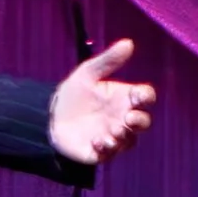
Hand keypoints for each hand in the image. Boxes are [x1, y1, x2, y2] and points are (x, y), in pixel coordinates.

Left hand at [48, 37, 155, 164]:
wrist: (51, 115)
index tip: (138, 94)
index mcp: (125, 98)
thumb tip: (128, 42)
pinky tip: (97, 141)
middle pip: (143, 122)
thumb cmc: (75, 93)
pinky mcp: (100, 151)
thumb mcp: (88, 73)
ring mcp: (113, 135)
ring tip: (113, 132)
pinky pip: (109, 154)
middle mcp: (123, 118)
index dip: (146, 96)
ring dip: (124, 137)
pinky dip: (106, 149)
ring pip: (129, 140)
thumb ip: (108, 60)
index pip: (145, 97)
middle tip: (128, 117)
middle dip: (140, 121)